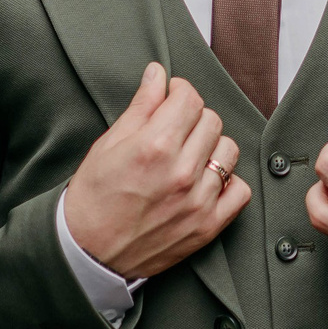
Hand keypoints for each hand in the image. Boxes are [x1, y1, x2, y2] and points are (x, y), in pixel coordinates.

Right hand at [62, 63, 250, 278]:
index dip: (179, 91)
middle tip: (175, 128)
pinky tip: (205, 181)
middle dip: (193, 117)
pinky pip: (240, 191)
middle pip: (211, 120)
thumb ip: (140, 107)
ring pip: (229, 150)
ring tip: (189, 155)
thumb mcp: (108, 145)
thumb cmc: (93, 197)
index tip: (171, 98)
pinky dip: (227, 182)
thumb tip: (158, 74)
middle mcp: (181, 172)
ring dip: (211, 147)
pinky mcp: (207, 226)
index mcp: (154, 146)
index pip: (189, 98)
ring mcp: (198, 201)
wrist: (87, 254)